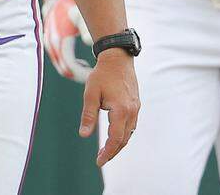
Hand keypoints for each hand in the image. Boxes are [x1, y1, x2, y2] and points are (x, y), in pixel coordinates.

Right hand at [42, 0, 94, 81]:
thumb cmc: (71, 4)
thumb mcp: (80, 15)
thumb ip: (86, 28)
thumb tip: (89, 42)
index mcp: (58, 41)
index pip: (70, 68)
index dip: (83, 74)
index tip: (96, 74)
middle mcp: (52, 45)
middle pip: (65, 70)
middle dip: (80, 75)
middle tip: (96, 76)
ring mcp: (50, 44)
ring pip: (62, 66)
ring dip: (75, 71)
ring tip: (91, 71)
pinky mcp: (51, 43)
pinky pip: (60, 60)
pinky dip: (70, 64)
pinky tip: (82, 64)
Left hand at [79, 49, 139, 166]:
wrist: (118, 58)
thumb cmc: (102, 75)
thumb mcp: (91, 94)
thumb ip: (88, 115)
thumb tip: (83, 135)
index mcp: (121, 110)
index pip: (115, 139)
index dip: (107, 152)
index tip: (99, 162)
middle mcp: (131, 111)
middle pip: (123, 139)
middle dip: (113, 152)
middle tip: (101, 159)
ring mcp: (135, 108)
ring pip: (129, 133)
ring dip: (119, 144)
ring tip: (107, 151)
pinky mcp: (136, 104)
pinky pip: (131, 125)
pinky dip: (124, 134)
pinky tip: (115, 135)